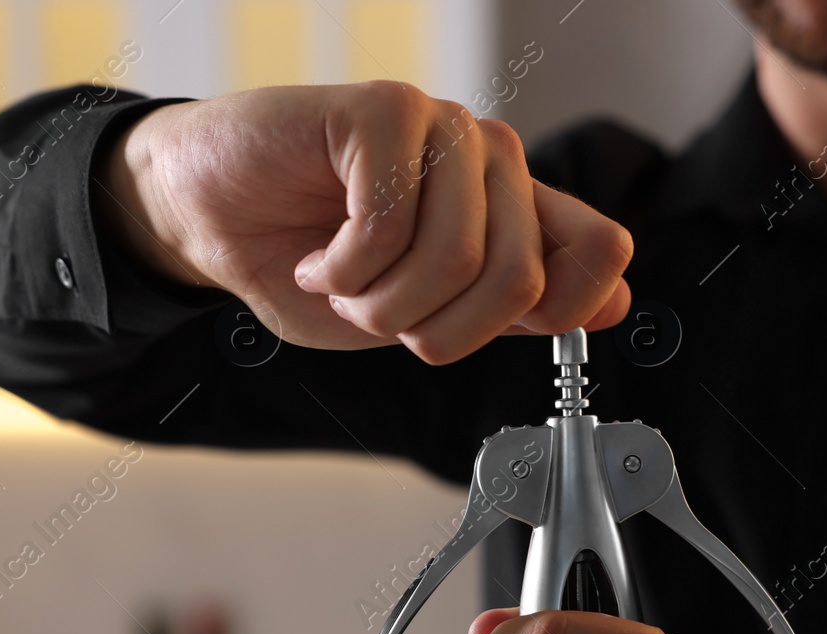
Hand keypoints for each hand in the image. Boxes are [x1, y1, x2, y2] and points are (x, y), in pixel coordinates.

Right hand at [94, 83, 633, 363]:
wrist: (208, 220)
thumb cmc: (310, 262)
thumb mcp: (418, 316)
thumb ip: (512, 311)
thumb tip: (617, 304)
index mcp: (511, 212)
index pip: (600, 250)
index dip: (567, 310)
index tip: (481, 330)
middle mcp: (491, 162)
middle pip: (518, 279)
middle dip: (433, 331)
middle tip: (377, 315)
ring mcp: (443, 129)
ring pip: (457, 257)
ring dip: (381, 303)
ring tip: (342, 283)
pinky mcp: (387, 109)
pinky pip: (390, 223)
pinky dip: (343, 268)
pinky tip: (321, 257)